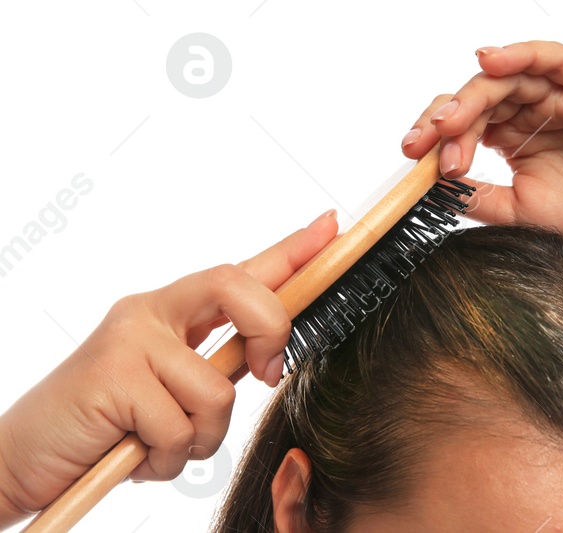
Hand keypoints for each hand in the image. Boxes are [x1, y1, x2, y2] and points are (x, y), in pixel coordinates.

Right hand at [0, 212, 337, 524]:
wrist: (21, 459)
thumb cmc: (105, 429)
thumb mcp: (170, 395)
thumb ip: (214, 371)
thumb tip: (268, 361)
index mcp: (170, 314)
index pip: (240, 271)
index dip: (291, 250)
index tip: (331, 224)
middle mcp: (148, 313)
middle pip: (240, 291)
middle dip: (272, 335)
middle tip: (266, 377)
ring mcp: (128, 340)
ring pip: (218, 390)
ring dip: (199, 438)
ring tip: (155, 444)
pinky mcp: (113, 375)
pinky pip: (180, 427)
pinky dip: (165, 459)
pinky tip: (132, 456)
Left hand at [400, 40, 562, 259]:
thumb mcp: (521, 211)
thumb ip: (479, 196)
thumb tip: (427, 185)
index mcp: (514, 136)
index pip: (465, 123)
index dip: (436, 136)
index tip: (414, 159)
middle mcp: (534, 109)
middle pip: (478, 96)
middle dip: (448, 118)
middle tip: (428, 143)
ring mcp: (562, 93)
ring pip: (508, 76)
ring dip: (473, 94)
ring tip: (450, 119)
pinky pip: (552, 57)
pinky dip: (519, 53)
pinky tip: (491, 61)